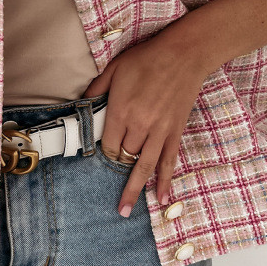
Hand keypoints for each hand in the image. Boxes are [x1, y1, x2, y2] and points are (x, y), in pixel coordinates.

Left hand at [82, 26, 210, 216]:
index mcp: (122, 111)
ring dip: (133, 190)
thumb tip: (82, 106)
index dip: (105, 151)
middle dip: (118, 165)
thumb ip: (96, 90)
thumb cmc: (147, 58)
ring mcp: (160, 131)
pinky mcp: (175, 132)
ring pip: (144, 167)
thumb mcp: (114, 69)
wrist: (184, 54)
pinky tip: (162, 199)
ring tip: (125, 211)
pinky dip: (165, 182)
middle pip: (124, 156)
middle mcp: (140, 125)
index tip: (105, 150)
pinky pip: (169, 162)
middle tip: (112, 176)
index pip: (108, 144)